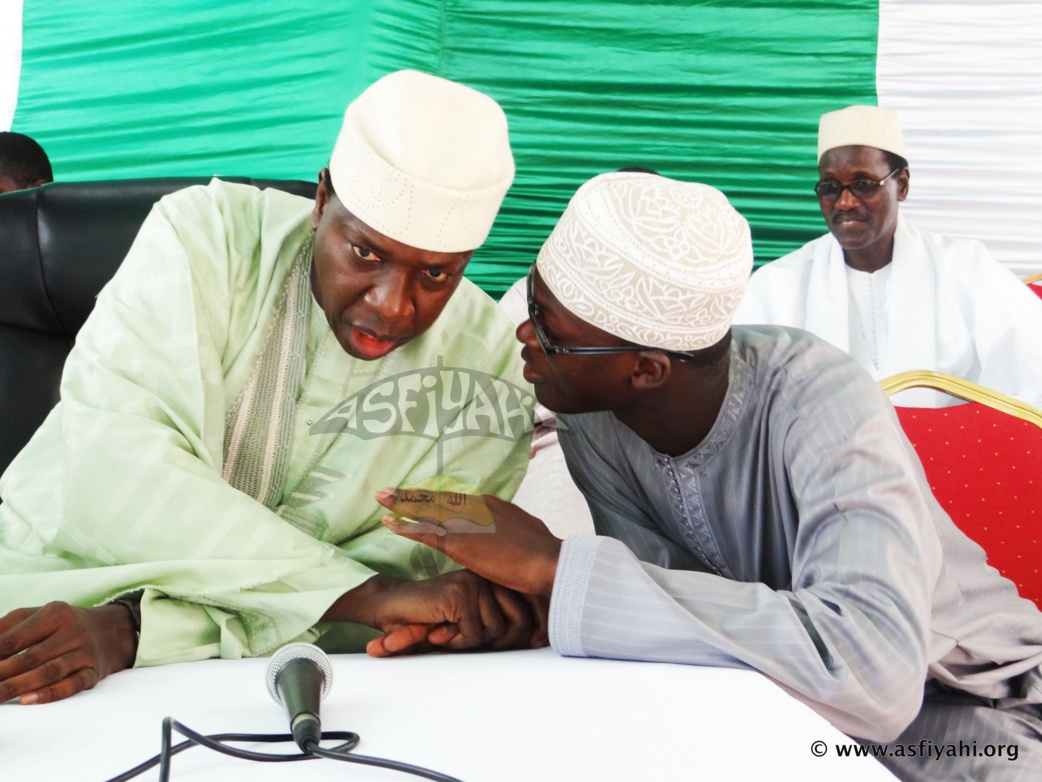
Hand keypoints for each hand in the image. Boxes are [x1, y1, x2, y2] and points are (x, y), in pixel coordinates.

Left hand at [0, 602, 137, 704]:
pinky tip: (26, 700)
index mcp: (55, 613)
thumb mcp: (37, 616)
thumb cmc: (61, 626)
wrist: (110, 632)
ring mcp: (85, 652)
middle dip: (1, 674)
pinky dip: (49, 694)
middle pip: (30, 658)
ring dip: (18, 687)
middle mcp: (73, 631)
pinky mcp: (94, 672)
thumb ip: (7, 627)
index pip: (15, 638)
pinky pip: (71, 685)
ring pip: (49, 672)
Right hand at [324, 571, 545, 657]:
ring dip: (470, 642)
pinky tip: (438, 632)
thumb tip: (540, 639)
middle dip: (494, 642)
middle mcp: (488, 577)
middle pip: (520, 624)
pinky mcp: (459, 594)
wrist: (392, 608)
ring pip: (496, 631)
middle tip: (463, 637)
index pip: (530, 615)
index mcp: (496, 579)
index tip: (491, 642)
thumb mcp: (474, 622)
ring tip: (449, 631)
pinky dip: (455, 642)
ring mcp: (474, 582)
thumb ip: (503, 625)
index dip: (515, 639)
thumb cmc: (433, 620)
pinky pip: (473, 634)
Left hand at [376, 488, 562, 595]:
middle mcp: (476, 507)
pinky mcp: (459, 542)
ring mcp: (466, 523)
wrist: (548, 562)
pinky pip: (424, 531)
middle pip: (437, 498)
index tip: (421, 497)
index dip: (436, 498)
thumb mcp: (525, 533)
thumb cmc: (543, 554)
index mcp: (493, 504)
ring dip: (402, 503)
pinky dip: (405, 525)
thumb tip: (509, 532)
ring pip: (427, 509)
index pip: (457, 499)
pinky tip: (389, 522)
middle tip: (389, 491)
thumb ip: (511, 530)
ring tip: (382, 498)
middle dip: (412, 495)